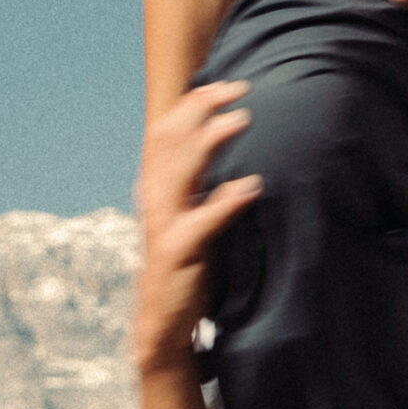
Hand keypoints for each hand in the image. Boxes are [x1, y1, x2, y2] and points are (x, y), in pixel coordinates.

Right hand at [130, 81, 259, 375]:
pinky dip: (226, 201)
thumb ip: (200, 182)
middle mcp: (155, 199)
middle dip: (202, 108)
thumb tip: (227, 142)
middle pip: (171, 138)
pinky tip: (252, 185)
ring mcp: (164, 225)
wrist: (163, 324)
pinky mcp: (178, 253)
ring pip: (182, 170)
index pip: (167, 130)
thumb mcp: (189, 214)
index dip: (194, 102)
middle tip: (241, 89)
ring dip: (212, 141)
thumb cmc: (186, 263)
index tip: (228, 84)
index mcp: (157, 186)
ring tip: (242, 120)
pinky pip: (202, 222)